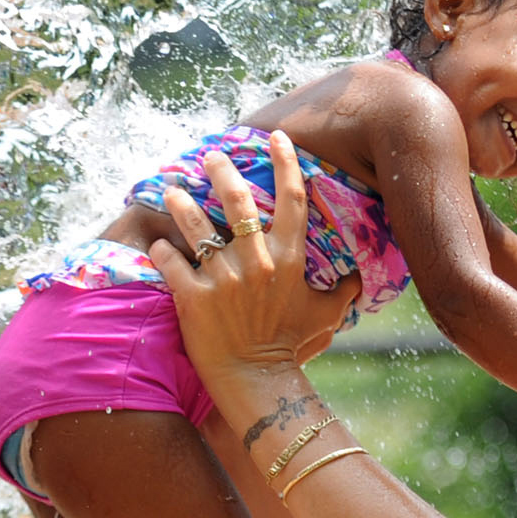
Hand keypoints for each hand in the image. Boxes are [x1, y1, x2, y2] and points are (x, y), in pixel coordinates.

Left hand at [149, 130, 359, 389]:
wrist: (257, 380)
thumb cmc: (291, 346)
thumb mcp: (325, 316)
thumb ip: (343, 292)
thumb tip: (360, 279)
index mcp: (288, 259)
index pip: (293, 198)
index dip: (286, 162)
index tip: (278, 138)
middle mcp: (256, 261)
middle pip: (238, 201)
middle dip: (223, 171)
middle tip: (211, 155)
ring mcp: (223, 278)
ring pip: (197, 227)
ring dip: (182, 204)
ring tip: (171, 190)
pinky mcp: (194, 297)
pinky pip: (171, 263)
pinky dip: (161, 251)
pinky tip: (156, 243)